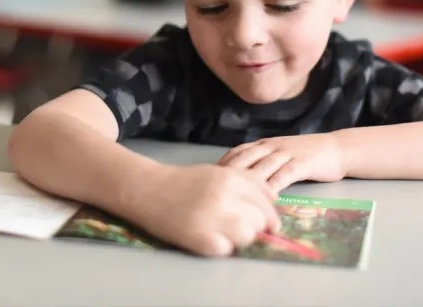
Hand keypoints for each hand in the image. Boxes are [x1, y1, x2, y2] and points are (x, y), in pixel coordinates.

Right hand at [129, 164, 280, 256]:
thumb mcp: (218, 172)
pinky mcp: (201, 239)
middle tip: (238, 224)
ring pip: (247, 236)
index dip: (269, 215)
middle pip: (260, 220)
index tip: (269, 223)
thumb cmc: (185, 181)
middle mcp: (225, 197)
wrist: (149, 189)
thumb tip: (273, 199)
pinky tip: (208, 235)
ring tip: (223, 230)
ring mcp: (213, 218)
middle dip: (255, 225)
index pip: (266, 201)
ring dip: (240, 237)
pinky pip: (226, 249)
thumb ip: (247, 182)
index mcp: (230, 178)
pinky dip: (221, 246)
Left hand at [217, 134, 345, 192]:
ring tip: (233, 197)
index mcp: (263, 144)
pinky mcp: (301, 163)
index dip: (222, 165)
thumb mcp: (277, 154)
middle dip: (227, 173)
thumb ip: (260, 163)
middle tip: (215, 189)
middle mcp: (271, 147)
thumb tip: (237, 178)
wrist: (334, 148)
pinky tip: (265, 198)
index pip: (237, 152)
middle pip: (244, 158)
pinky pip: (284, 175)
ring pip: (261, 167)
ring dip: (247, 182)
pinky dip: (273, 186)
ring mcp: (286, 154)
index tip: (208, 178)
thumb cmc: (304, 155)